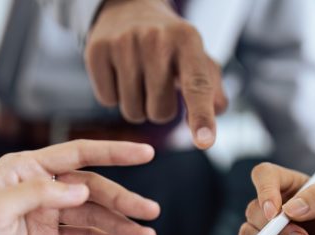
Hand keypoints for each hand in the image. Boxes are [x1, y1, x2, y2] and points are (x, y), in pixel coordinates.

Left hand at [0, 140, 159, 234]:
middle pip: (94, 191)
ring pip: (94, 217)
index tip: (143, 154)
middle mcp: (43, 190)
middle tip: (149, 211)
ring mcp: (48, 216)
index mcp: (28, 171)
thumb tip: (79, 190)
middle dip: (124, 202)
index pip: (79, 155)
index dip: (114, 153)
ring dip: (120, 226)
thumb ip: (38, 194)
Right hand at [85, 0, 226, 148]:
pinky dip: (114, 96)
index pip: (197, 86)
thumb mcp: (195, 57)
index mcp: (187, 40)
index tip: (204, 142)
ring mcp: (123, 43)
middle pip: (160, 113)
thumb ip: (210, 86)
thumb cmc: (167, 43)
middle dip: (160, 110)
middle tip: (157, 86)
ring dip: (138, 107)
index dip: (202, 117)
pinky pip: (107, 101)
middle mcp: (155, 39)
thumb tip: (217, 110)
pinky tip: (119, 75)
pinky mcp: (97, 51)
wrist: (128, 9)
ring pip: (133, 113)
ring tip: (139, 81)